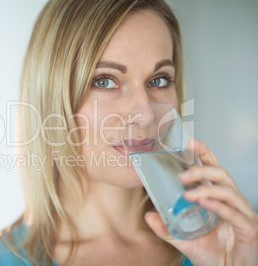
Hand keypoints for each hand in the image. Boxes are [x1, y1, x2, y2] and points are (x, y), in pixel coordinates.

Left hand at [145, 139, 257, 265]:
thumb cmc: (212, 254)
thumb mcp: (184, 239)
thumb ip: (167, 228)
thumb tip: (149, 215)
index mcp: (219, 199)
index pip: (213, 170)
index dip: (204, 154)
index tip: (190, 142)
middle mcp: (232, 202)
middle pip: (222, 175)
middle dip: (202, 170)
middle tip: (182, 174)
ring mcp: (242, 215)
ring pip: (228, 192)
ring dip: (206, 189)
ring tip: (188, 193)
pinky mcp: (249, 230)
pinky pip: (235, 214)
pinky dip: (219, 207)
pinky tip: (204, 204)